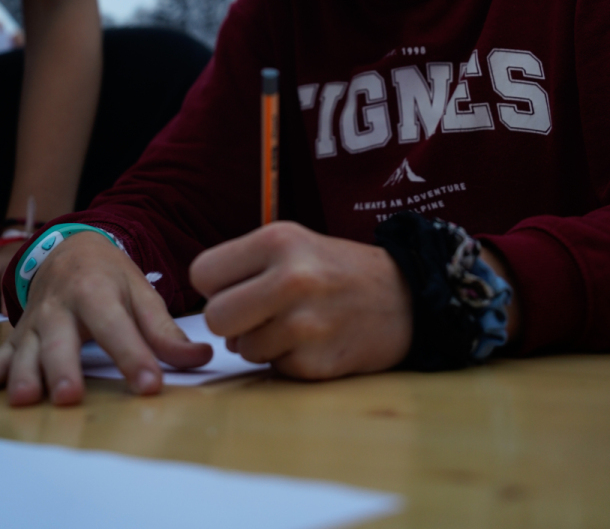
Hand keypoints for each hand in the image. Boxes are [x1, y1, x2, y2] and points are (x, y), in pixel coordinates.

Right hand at [0, 232, 212, 405]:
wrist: (71, 248)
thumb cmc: (111, 276)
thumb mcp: (142, 294)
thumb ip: (166, 331)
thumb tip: (202, 357)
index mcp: (97, 291)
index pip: (117, 326)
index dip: (134, 356)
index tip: (150, 384)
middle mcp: (61, 306)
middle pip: (61, 339)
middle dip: (64, 367)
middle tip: (70, 396)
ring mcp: (35, 322)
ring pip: (26, 350)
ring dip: (24, 374)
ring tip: (27, 399)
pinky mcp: (19, 336)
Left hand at [190, 221, 412, 379]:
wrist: (406, 296)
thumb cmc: (337, 270)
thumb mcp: (294, 244)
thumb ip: (247, 267)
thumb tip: (209, 313)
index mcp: (278, 240)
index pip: (203, 272)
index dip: (215, 286)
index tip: (238, 288)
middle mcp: (291, 277)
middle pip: (215, 317)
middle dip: (230, 322)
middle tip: (259, 314)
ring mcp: (306, 322)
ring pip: (242, 348)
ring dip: (262, 343)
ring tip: (296, 324)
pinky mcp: (318, 361)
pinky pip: (274, 369)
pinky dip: (289, 361)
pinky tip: (315, 342)